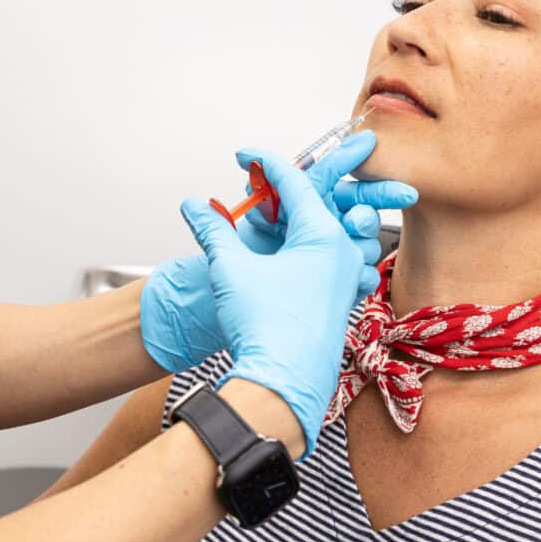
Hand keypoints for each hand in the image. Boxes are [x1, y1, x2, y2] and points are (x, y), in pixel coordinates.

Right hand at [139, 131, 414, 373]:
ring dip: (303, 217)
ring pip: (328, 231)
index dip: (265, 164)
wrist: (282, 386)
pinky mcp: (341, 300)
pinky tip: (288, 252)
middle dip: (290, 187)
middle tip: (268, 175)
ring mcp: (347, 278)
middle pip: (318, 202)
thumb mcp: (230, 269)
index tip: (245, 156)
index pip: (294, 183)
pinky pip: (331, 259)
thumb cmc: (263, 327)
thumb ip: (213, 230)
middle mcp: (344, 252)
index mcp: (322, 236)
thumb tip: (193, 206)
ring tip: (278, 211)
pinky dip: (309, 247)